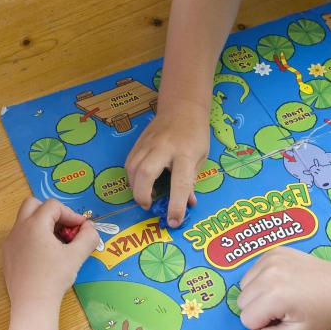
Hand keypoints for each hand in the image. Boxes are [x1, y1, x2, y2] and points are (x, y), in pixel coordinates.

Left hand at [3, 198, 99, 309]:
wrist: (32, 305)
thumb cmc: (54, 278)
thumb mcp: (76, 256)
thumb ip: (88, 237)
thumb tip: (91, 227)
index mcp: (34, 224)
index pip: (53, 206)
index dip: (70, 214)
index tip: (81, 228)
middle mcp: (19, 229)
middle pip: (33, 204)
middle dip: (51, 212)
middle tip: (64, 228)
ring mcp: (10, 242)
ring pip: (25, 221)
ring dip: (42, 225)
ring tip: (57, 244)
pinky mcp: (7, 256)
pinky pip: (20, 237)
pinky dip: (33, 238)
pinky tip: (44, 257)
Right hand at [124, 103, 207, 226]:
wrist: (181, 107)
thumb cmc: (195, 134)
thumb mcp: (201, 157)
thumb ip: (192, 180)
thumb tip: (187, 203)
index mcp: (185, 154)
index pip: (180, 183)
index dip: (176, 205)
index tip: (173, 221)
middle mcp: (164, 148)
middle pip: (146, 173)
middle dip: (143, 195)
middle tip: (148, 206)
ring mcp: (148, 143)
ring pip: (132, 168)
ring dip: (135, 187)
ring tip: (144, 196)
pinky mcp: (138, 142)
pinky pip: (129, 163)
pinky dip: (131, 177)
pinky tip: (138, 182)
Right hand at [234, 249, 330, 329]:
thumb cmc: (324, 313)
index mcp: (274, 296)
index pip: (246, 319)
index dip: (264, 325)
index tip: (285, 319)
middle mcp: (267, 274)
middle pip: (241, 301)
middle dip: (258, 309)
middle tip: (285, 308)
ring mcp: (269, 259)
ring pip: (244, 285)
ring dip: (257, 294)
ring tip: (283, 294)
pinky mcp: (272, 250)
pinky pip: (252, 270)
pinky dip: (261, 279)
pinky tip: (282, 281)